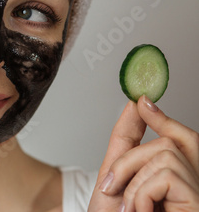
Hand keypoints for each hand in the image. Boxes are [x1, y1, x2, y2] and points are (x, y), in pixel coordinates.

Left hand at [88, 95, 198, 210]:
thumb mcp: (116, 177)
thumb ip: (127, 142)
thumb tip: (136, 105)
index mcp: (175, 181)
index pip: (184, 141)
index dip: (165, 119)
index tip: (142, 101)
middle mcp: (193, 187)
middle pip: (169, 143)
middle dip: (130, 159)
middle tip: (111, 187)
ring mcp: (196, 195)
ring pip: (164, 155)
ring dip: (132, 181)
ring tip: (129, 210)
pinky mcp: (196, 203)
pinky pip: (166, 175)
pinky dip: (141, 193)